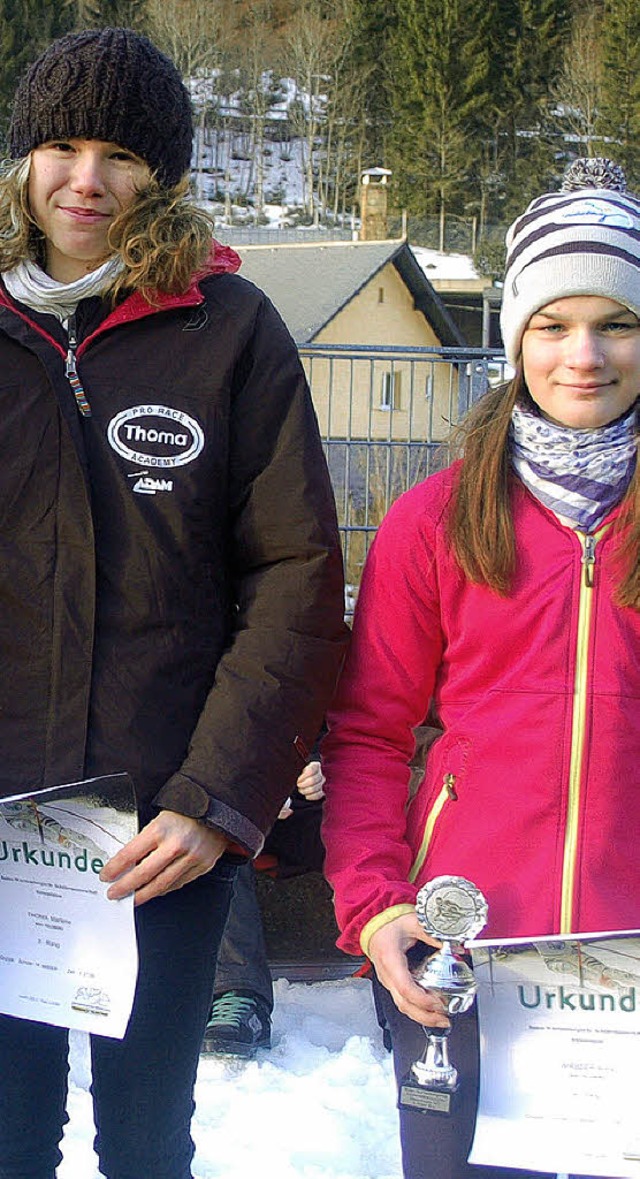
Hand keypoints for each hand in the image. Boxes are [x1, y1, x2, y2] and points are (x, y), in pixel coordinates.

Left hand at [99, 810, 227, 905]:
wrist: (218, 808)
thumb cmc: (186, 811)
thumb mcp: (160, 819)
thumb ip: (146, 840)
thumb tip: (126, 863)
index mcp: (161, 828)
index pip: (130, 854)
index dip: (115, 868)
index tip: (106, 876)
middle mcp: (176, 844)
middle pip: (144, 874)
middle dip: (125, 887)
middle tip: (113, 893)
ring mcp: (191, 856)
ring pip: (162, 884)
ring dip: (143, 894)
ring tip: (132, 898)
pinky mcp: (203, 865)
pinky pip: (178, 883)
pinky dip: (164, 889)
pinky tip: (154, 890)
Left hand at [296, 759, 324, 800]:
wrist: (302, 780)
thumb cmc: (299, 773)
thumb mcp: (298, 768)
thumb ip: (298, 768)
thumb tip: (294, 770)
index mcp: (315, 765)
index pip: (311, 770)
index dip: (304, 776)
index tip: (298, 779)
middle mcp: (320, 774)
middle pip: (313, 780)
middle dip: (303, 784)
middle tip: (298, 784)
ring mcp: (321, 783)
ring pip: (315, 788)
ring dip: (305, 790)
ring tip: (300, 790)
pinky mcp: (322, 791)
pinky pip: (318, 795)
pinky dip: (310, 796)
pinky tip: (306, 795)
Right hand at [368, 912, 448, 1027]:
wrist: (373, 926)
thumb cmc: (389, 925)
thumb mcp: (413, 922)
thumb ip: (432, 933)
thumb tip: (454, 945)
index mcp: (390, 959)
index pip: (405, 987)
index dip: (422, 999)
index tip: (438, 1002)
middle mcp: (387, 975)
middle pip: (404, 1004)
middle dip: (425, 1016)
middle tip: (445, 1018)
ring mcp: (388, 982)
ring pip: (402, 1006)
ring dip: (422, 1017)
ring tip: (441, 1019)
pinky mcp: (391, 984)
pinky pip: (403, 1001)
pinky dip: (417, 1010)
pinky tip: (430, 1010)